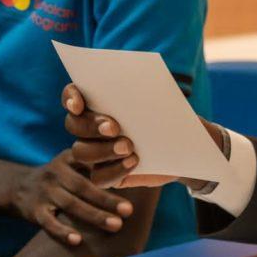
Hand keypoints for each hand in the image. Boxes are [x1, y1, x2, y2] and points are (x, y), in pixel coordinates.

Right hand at [10, 149, 132, 245]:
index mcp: (70, 157)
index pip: (92, 158)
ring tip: (116, 225)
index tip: (134, 160)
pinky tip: (77, 240)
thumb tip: (141, 168)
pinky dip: (62, 232)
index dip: (112, 159)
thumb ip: (99, 164)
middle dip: (108, 199)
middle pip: (84, 186)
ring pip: (71, 205)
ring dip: (94, 216)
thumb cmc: (63, 176)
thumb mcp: (75, 162)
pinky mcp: (34, 210)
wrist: (20, 187)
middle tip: (129, 210)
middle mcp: (57, 172)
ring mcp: (45, 191)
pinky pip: (48, 222)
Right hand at [62, 84, 221, 189]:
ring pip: (81, 151)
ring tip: (129, 147)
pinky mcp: (107, 174)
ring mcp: (96, 151)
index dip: (70, 98)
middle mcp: (91, 126)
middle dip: (91, 126)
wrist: (186, 148)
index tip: (79, 104)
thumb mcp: (168, 100)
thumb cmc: (173, 117)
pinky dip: (114, 170)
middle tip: (114, 127)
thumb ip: (154, 88)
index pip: (71, 95)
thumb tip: (148, 79)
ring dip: (102, 150)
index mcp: (100, 102)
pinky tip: (134, 162)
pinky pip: (99, 177)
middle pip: (74, 124)